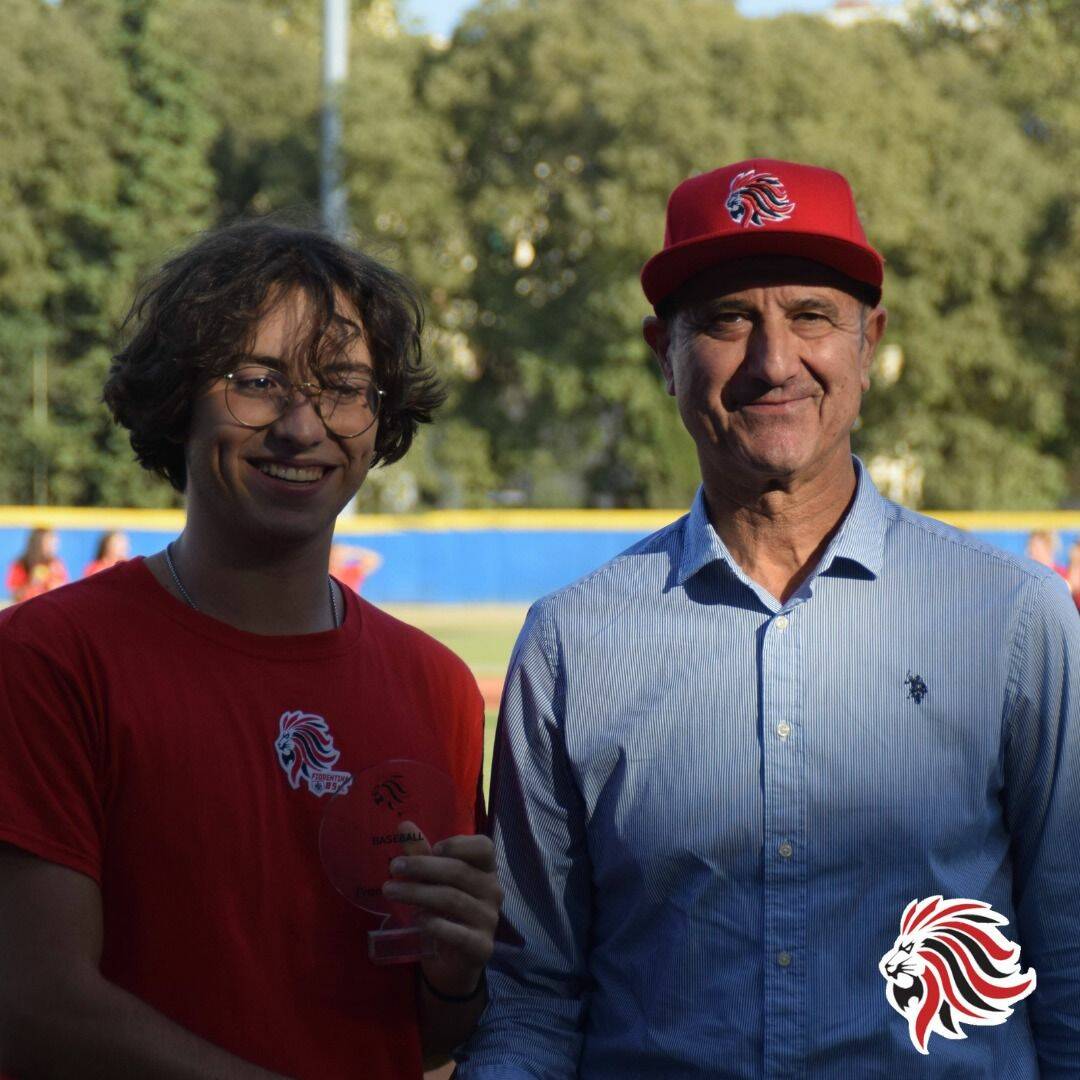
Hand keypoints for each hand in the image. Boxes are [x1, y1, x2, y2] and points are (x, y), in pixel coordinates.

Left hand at [382, 822, 501, 996]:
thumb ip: (421, 854)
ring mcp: (489, 920)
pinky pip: (458, 933)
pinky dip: (436, 925)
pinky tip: (418, 921)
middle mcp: (492, 891)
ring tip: (390, 891)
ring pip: (452, 899)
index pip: (483, 847)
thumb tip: (403, 824)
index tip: (432, 848)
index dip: (458, 844)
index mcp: (485, 870)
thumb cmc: (443, 913)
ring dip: (418, 893)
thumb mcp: (432, 882)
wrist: (451, 964)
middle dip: (422, 867)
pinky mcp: (481, 946)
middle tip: (393, 867)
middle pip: (459, 872)